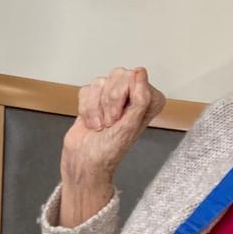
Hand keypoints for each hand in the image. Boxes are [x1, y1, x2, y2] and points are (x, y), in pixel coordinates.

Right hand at [59, 67, 166, 226]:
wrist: (84, 162)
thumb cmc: (109, 150)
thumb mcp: (130, 125)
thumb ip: (141, 98)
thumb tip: (141, 71)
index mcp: (148, 101)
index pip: (137, 77)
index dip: (125, 95)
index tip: (122, 117)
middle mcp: (132, 95)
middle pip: (118, 75)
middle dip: (109, 101)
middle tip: (110, 122)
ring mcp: (111, 96)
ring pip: (100, 82)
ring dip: (96, 108)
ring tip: (100, 125)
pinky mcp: (93, 99)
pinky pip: (86, 89)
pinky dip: (86, 108)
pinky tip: (90, 123)